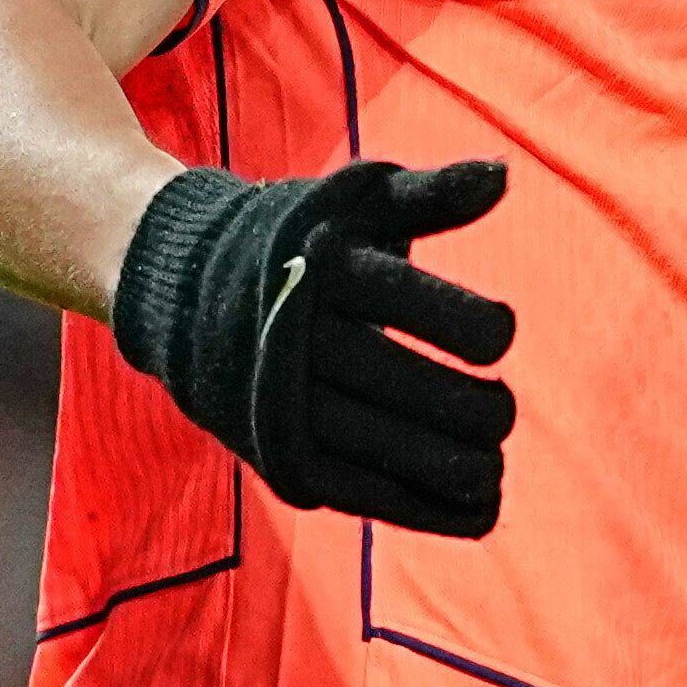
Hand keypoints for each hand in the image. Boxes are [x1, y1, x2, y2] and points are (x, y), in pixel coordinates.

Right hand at [106, 156, 518, 532]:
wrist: (181, 290)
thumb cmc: (301, 238)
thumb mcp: (359, 201)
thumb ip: (433, 194)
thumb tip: (503, 175)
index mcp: (322, 265)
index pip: (405, 300)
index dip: (467, 325)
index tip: (501, 336)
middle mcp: (296, 334)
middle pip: (398, 382)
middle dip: (468, 407)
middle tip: (504, 413)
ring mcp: (282, 402)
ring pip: (379, 445)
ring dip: (450, 467)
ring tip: (493, 469)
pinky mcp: (281, 455)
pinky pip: (359, 491)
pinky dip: (420, 508)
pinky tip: (474, 511)